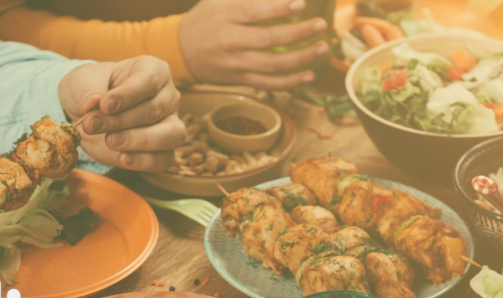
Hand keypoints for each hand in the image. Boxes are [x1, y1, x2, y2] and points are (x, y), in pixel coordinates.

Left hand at [58, 57, 184, 171]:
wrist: (88, 113)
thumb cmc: (91, 89)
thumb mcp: (84, 80)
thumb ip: (90, 90)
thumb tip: (94, 105)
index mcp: (154, 70)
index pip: (149, 81)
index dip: (128, 95)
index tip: (104, 105)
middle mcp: (167, 96)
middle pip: (156, 109)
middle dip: (123, 120)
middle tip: (94, 125)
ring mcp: (170, 124)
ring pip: (171, 134)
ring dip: (140, 140)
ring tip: (111, 142)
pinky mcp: (163, 150)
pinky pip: (165, 159)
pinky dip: (145, 161)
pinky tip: (123, 158)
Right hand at [179, 0, 330, 88]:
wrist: (180, 51)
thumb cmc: (206, 19)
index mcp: (225, 15)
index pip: (255, 12)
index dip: (279, 8)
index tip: (301, 4)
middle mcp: (230, 41)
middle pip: (269, 39)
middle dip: (299, 33)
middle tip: (321, 25)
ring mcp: (235, 63)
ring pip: (272, 65)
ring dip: (301, 58)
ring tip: (322, 48)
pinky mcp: (239, 79)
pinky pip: (268, 84)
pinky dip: (290, 83)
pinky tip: (308, 75)